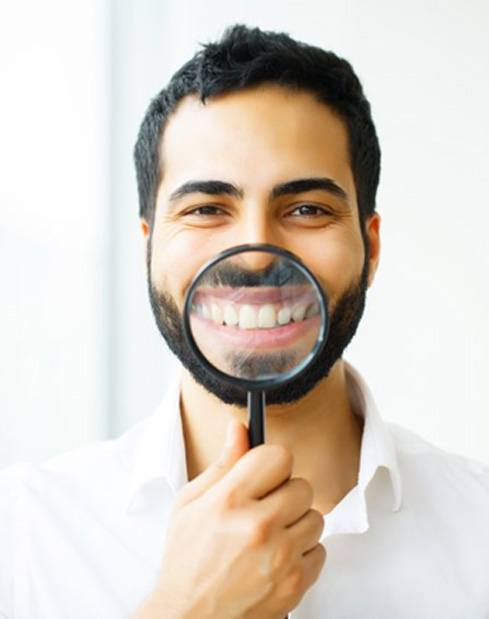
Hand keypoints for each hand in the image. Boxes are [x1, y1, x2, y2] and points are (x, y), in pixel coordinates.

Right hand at [133, 420, 325, 618]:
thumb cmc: (187, 560)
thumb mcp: (191, 503)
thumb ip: (223, 464)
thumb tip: (239, 429)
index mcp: (229, 500)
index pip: (279, 456)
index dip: (272, 464)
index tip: (265, 474)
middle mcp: (258, 525)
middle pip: (302, 486)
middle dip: (285, 494)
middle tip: (264, 509)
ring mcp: (280, 556)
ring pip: (315, 517)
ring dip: (296, 524)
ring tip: (270, 536)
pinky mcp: (296, 583)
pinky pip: (320, 550)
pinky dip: (303, 553)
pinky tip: (277, 558)